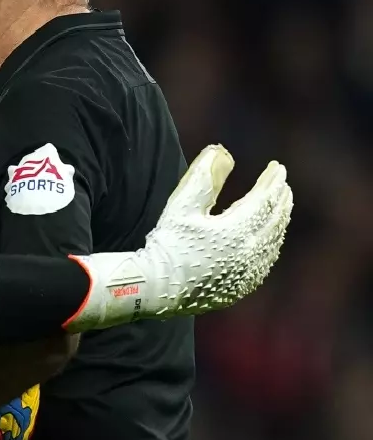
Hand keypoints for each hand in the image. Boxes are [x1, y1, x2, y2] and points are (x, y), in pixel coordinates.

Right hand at [69, 145, 292, 330]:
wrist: (158, 287)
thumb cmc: (168, 244)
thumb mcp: (182, 206)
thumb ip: (204, 178)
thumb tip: (221, 152)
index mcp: (237, 230)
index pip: (265, 199)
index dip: (272, 181)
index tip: (276, 167)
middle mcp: (250, 252)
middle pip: (275, 219)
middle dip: (281, 198)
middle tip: (282, 183)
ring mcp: (249, 272)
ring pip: (274, 241)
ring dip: (279, 220)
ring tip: (280, 207)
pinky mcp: (242, 286)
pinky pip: (266, 260)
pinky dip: (271, 243)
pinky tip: (267, 240)